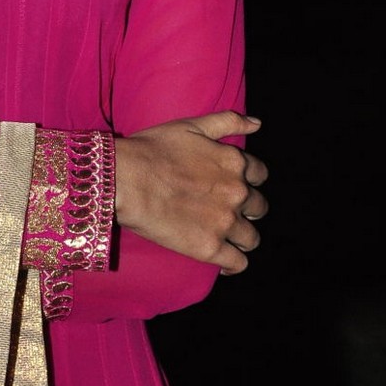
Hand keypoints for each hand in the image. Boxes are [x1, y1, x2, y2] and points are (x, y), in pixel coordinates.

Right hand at [114, 112, 268, 274]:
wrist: (126, 179)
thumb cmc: (153, 149)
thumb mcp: (191, 126)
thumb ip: (228, 122)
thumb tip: (257, 123)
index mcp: (234, 163)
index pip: (259, 174)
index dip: (248, 180)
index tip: (233, 185)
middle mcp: (237, 193)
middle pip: (259, 207)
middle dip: (247, 209)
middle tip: (225, 211)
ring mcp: (225, 222)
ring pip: (251, 238)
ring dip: (242, 237)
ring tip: (224, 237)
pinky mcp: (210, 247)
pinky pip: (237, 263)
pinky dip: (233, 264)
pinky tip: (223, 262)